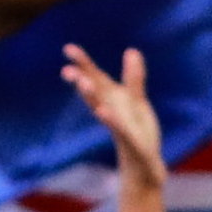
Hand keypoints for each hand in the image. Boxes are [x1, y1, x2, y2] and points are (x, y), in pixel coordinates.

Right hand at [59, 43, 162, 185]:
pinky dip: (111, 120)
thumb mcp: (136, 101)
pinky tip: (102, 111)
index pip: (95, 78)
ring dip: (92, 97)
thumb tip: (132, 50)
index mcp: (111, 99)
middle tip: (67, 70)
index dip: (83, 64)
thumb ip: (133, 78)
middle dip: (81, 81)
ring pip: (103, 110)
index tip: (68, 48)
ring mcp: (119, 126)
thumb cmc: (137, 129)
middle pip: (94, 94)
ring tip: (83, 84)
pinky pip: (120, 129)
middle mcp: (110, 111)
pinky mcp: (131, 142)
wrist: (144, 163)